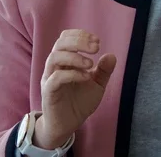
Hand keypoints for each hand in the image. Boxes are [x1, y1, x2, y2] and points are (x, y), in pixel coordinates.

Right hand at [34, 30, 116, 147]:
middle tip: (95, 48)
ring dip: (74, 57)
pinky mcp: (48, 92)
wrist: (68, 125)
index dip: (80, 35)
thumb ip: (103, 71)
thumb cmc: (79, 102)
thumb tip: (111, 55)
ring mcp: (49, 78)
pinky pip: (56, 78)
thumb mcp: (97, 85)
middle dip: (79, 41)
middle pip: (60, 43)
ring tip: (90, 64)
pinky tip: (86, 77)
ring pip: (54, 57)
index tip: (97, 41)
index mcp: (65, 60)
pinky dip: (72, 74)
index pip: (65, 38)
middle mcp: (55, 66)